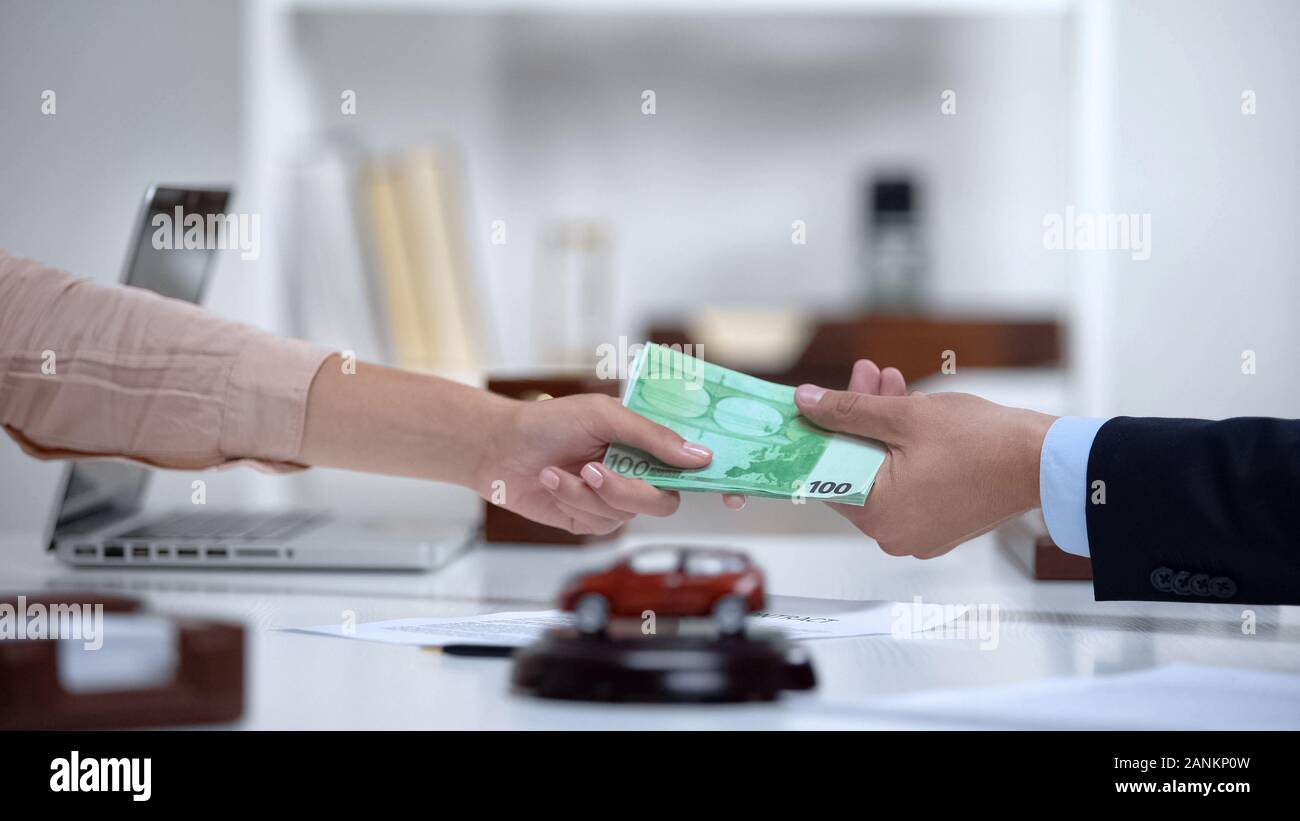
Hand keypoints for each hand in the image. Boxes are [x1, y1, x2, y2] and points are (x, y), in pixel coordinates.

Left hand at [476, 394, 745, 535]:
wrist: (500, 448)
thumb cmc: (551, 421)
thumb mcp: (604, 414)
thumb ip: (653, 436)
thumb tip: (699, 457)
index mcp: (649, 442)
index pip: (695, 464)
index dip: (720, 481)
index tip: (735, 495)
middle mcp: (638, 471)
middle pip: (665, 499)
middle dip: (629, 490)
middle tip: (596, 470)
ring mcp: (615, 498)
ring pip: (629, 514)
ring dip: (589, 493)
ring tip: (561, 469)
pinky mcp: (590, 520)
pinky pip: (599, 523)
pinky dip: (572, 500)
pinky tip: (551, 480)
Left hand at [793, 360, 1055, 557]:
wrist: (1044, 461)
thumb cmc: (984, 444)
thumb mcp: (904, 416)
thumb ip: (849, 410)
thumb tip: (807, 403)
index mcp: (877, 516)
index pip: (827, 474)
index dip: (821, 432)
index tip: (816, 407)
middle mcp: (893, 534)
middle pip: (857, 468)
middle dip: (860, 418)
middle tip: (863, 378)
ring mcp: (918, 533)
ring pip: (884, 471)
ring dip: (884, 426)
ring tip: (890, 383)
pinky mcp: (939, 523)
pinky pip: (908, 483)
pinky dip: (906, 450)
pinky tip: (910, 409)